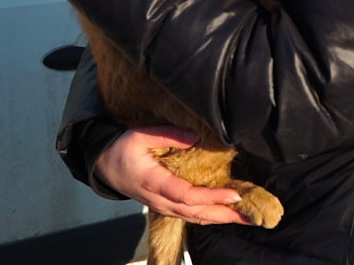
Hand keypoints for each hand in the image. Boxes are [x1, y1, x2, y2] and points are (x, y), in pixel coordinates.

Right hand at [94, 126, 250, 225]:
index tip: (234, 195)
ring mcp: (162, 206)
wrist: (103, 165)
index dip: (212, 197)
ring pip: (194, 217)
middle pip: (196, 213)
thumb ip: (168, 135)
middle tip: (251, 216)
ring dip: (221, 218)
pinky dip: (209, 216)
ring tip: (245, 218)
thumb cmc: (120, 149)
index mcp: (154, 183)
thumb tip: (196, 136)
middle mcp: (160, 200)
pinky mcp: (165, 205)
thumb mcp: (140, 135)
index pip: (187, 196)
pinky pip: (190, 215)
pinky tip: (224, 214)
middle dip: (225, 215)